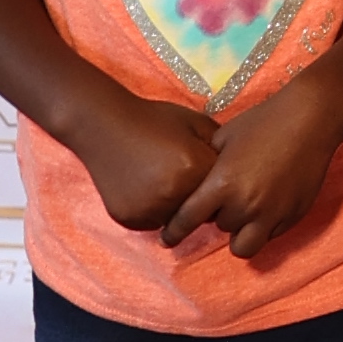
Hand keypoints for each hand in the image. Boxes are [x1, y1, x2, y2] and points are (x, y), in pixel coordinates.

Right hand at [84, 89, 220, 233]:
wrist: (103, 125)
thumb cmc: (154, 119)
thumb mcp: (194, 122)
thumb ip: (219, 146)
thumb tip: (239, 166)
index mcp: (194, 168)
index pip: (222, 190)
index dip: (221, 182)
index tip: (217, 177)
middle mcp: (173, 194)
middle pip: (201, 210)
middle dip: (201, 200)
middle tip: (188, 181)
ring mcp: (148, 209)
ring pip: (176, 219)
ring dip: (176, 208)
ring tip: (164, 182)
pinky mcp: (129, 219)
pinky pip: (151, 222)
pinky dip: (153, 211)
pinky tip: (145, 188)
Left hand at [169, 77, 342, 263]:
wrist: (310, 118)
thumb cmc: (264, 121)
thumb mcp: (224, 136)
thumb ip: (206, 164)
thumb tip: (194, 181)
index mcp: (222, 184)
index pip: (187, 220)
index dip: (174, 232)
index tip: (168, 239)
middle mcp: (245, 205)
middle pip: (219, 229)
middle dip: (219, 216)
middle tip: (227, 198)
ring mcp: (272, 213)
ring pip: (245, 246)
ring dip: (240, 232)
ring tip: (246, 213)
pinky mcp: (293, 215)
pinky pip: (271, 234)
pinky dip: (265, 225)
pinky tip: (270, 204)